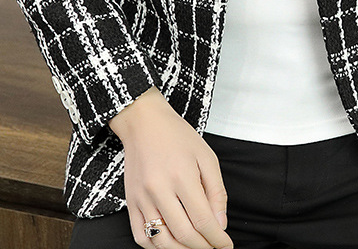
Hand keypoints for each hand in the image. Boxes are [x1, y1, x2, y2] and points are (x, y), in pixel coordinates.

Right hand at [109, 87, 233, 248]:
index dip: (217, 239)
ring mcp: (142, 198)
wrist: (144, 122)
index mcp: (182, 176)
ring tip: (196, 247)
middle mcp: (159, 189)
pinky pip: (141, 236)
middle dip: (203, 247)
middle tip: (214, 248)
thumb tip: (220, 224)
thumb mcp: (206, 156)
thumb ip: (216, 191)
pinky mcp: (130, 202)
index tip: (226, 246)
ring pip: (162, 241)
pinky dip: (157, 247)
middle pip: (184, 234)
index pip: (202, 220)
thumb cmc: (177, 136)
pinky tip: (171, 243)